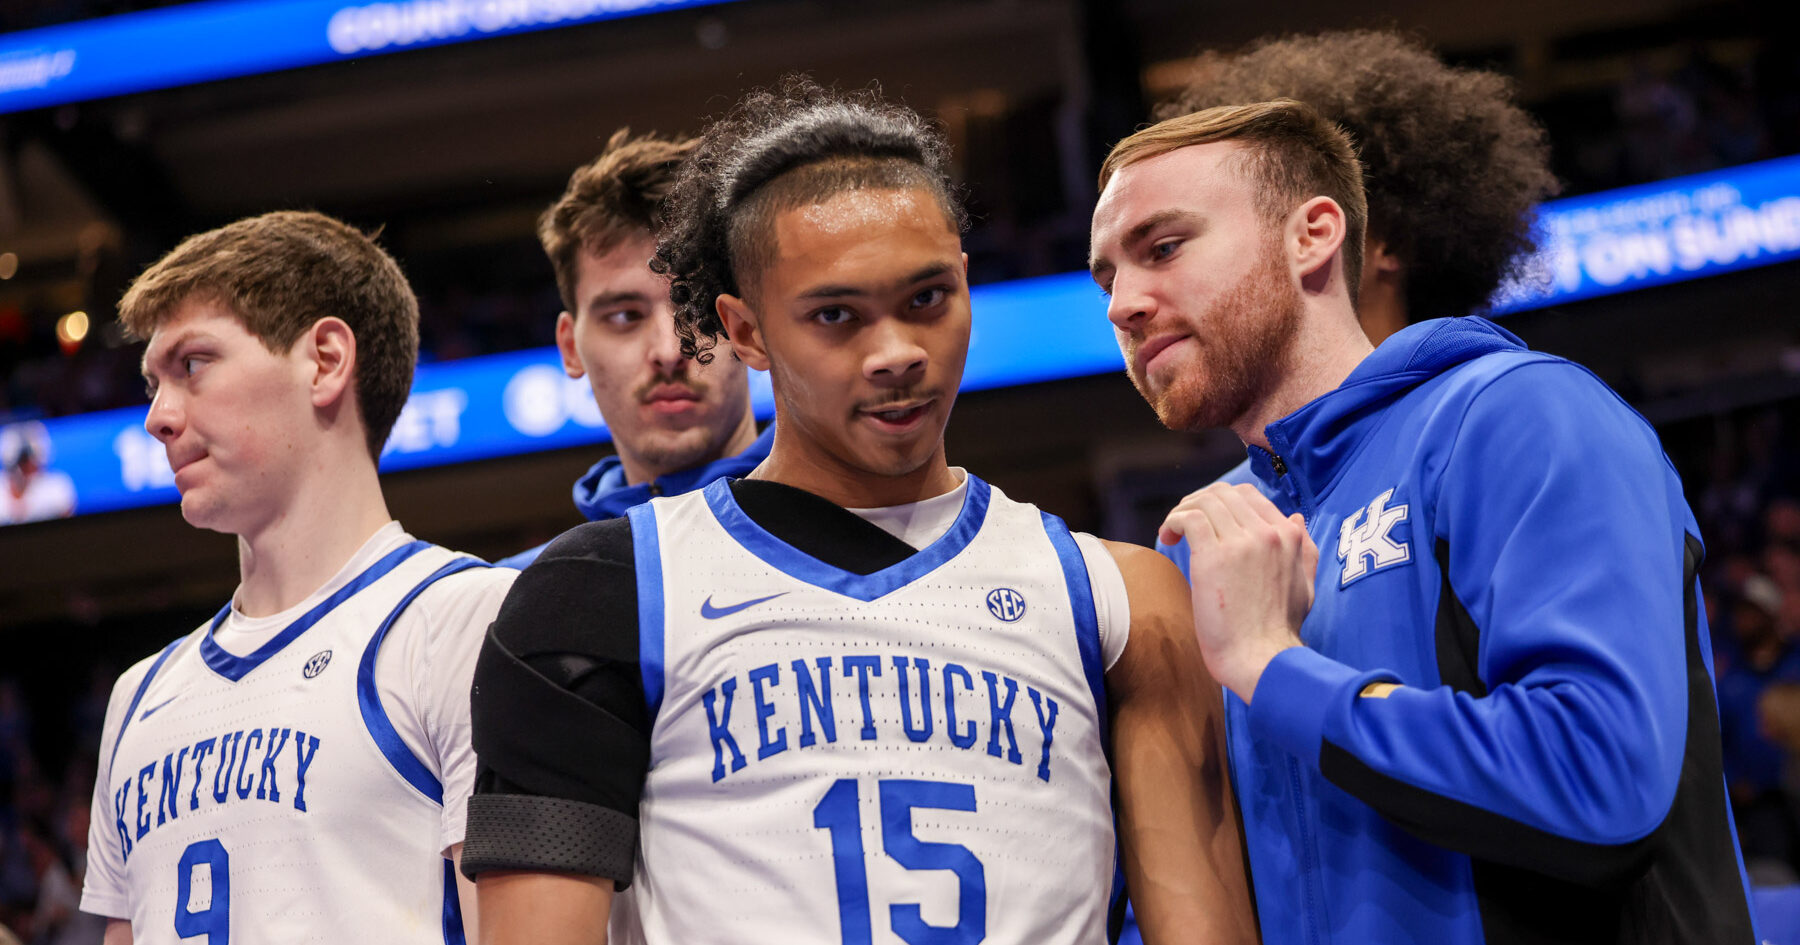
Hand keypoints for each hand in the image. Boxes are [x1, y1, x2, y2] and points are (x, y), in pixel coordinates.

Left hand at [1159, 483, 1317, 700]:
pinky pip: (1189, 518)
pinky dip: (1174, 520)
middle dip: (1198, 501)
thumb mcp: (1304, 585)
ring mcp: (1241, 543)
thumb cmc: (1279, 631)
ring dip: (1183, 510)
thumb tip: (1295, 519)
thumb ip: (1304, 550)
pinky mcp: (1213, 557)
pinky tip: (1167, 537)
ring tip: (1172, 531)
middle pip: (1223, 494)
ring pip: (1205, 502)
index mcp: (1288, 537)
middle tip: (1183, 522)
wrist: (1263, 658)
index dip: (1221, 501)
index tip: (1206, 520)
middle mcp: (1267, 533)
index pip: (1249, 496)